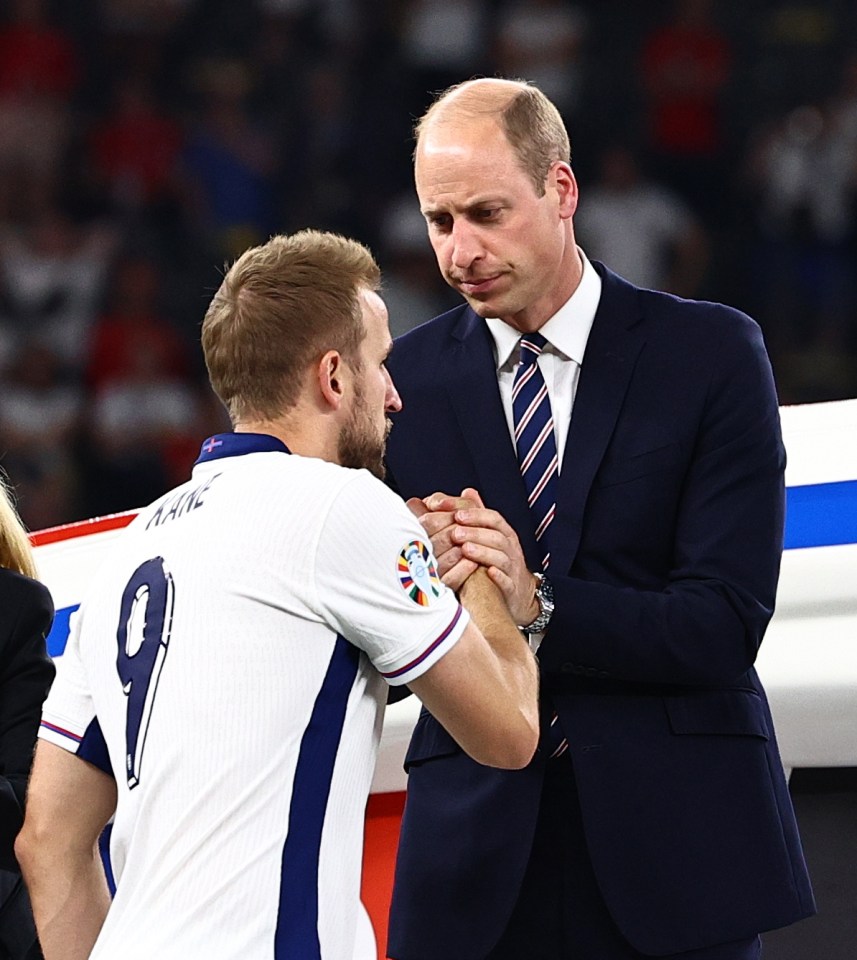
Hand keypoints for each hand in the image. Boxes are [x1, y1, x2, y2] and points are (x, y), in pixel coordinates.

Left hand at [419, 487, 539, 625]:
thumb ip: (477, 515)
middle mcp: (510, 548)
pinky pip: (507, 581)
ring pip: (501, 557)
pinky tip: (488, 572)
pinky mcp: (511, 588)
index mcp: (503, 533)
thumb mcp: (489, 535)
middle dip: (475, 532)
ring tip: (464, 549)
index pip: (492, 518)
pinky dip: (498, 576)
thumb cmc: (496, 559)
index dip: (475, 514)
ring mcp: (511, 568)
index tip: (455, 512)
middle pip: (496, 536)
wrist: (517, 592)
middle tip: (455, 532)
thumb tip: (466, 492)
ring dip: (483, 552)